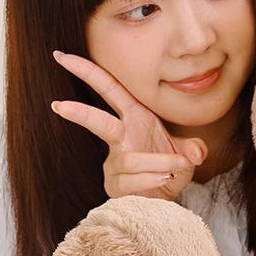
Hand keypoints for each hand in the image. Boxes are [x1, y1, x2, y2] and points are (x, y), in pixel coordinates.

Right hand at [51, 51, 206, 200]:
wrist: (167, 198)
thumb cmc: (169, 169)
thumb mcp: (187, 154)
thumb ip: (194, 148)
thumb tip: (196, 153)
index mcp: (134, 117)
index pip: (110, 89)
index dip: (88, 71)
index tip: (62, 56)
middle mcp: (121, 137)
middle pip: (97, 120)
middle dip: (79, 112)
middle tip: (58, 105)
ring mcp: (115, 162)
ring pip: (130, 159)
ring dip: (158, 162)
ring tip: (178, 165)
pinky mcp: (115, 185)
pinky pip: (131, 180)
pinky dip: (152, 178)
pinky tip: (164, 179)